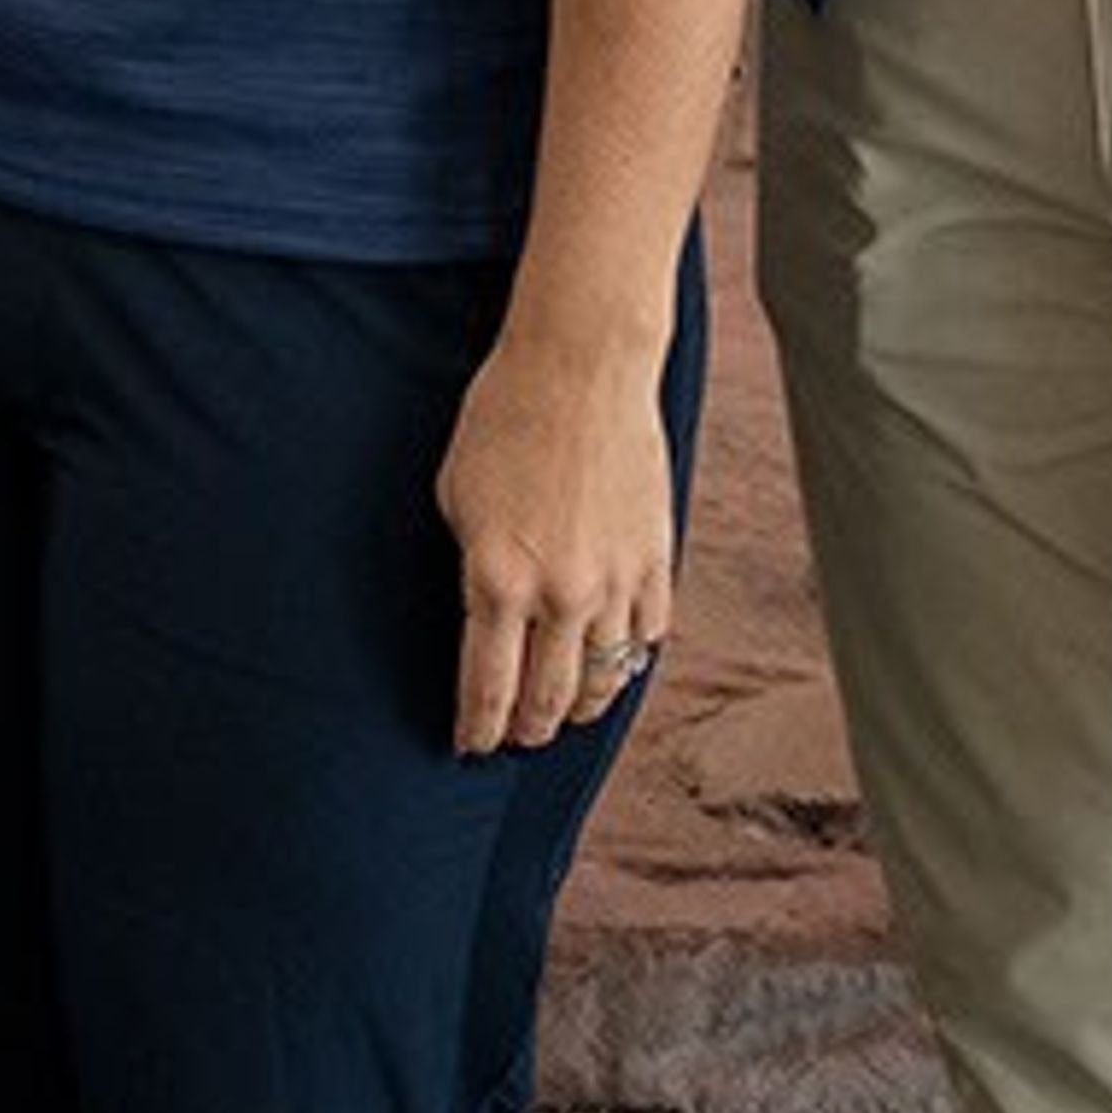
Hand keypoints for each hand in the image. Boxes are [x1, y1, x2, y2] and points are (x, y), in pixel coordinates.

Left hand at [435, 324, 676, 756]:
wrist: (580, 366)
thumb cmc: (503, 417)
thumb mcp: (456, 497)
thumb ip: (472, 566)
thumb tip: (483, 615)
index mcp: (498, 579)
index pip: (487, 687)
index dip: (478, 728)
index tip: (471, 746)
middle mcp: (559, 594)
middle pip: (546, 699)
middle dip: (527, 730)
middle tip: (516, 739)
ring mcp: (614, 581)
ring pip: (604, 679)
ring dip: (580, 706)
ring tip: (565, 715)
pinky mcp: (655, 559)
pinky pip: (647, 636)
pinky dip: (630, 659)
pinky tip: (615, 663)